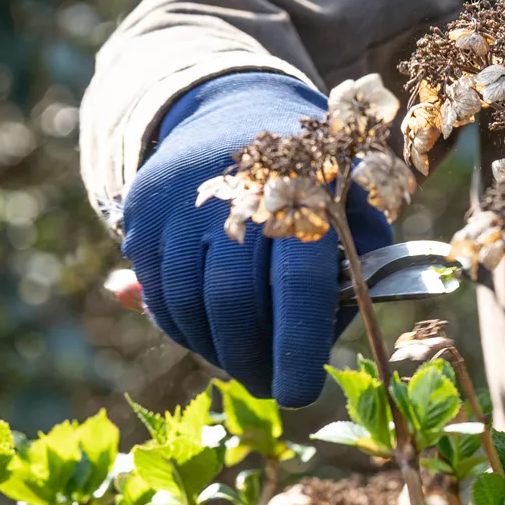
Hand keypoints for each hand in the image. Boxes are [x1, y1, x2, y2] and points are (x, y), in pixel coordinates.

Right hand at [122, 72, 392, 405]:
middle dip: (252, 359)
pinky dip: (183, 329)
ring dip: (216, 350)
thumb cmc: (316, 180)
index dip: (297, 343)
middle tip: (272, 386)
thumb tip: (325, 339)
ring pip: (188, 305)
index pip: (297, 280)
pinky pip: (158, 295)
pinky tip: (211, 333)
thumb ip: (361, 272)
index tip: (300, 394)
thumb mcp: (358, 207)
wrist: (236, 110)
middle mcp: (235, 192)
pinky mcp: (142, 213)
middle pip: (233, 301)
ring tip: (244, 359)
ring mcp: (180, 202)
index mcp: (303, 190)